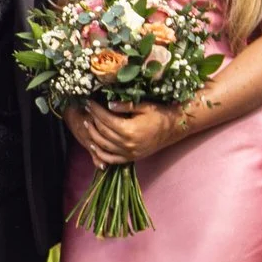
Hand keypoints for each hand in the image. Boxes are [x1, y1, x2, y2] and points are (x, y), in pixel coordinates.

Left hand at [68, 101, 182, 165]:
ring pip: (103, 146)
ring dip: (92, 135)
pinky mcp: (131, 159)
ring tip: (87, 124)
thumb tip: (108, 104)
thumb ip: (125, 105)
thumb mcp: (144, 106)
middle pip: (102, 131)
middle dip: (92, 119)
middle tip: (87, 111)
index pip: (105, 119)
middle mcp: (127, 144)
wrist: (174, 129)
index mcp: (129, 129)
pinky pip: (111, 159)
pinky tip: (94, 145)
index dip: (95, 110)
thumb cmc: (160, 114)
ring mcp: (129, 153)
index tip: (89, 102)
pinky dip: (100, 153)